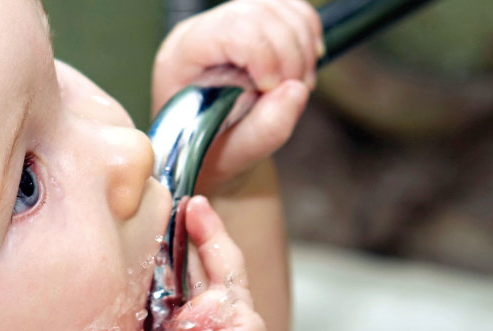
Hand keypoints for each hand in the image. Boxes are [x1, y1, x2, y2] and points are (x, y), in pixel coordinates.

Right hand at [127, 197, 265, 330]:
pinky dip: (152, 285)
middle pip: (214, 275)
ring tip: (145, 224)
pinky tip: (128, 272)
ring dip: (171, 258)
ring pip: (190, 288)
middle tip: (173, 199)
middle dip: (196, 237)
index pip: (231, 282)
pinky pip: (168, 308)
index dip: (213, 243)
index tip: (194, 208)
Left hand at [152, 0, 321, 193]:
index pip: (229, 29)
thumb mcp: (233, 155)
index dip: (263, 53)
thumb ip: (262, 131)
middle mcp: (204, 32)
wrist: (214, 150)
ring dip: (302, 48)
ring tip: (297, 86)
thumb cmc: (212, 151)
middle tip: (293, 92)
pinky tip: (301, 69)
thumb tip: (295, 91)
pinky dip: (309, 37)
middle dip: (288, 55)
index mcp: (183, 57)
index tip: (272, 87)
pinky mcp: (256, 23)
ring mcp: (231, 22)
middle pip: (258, 13)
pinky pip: (293, 12)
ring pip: (280, 9)